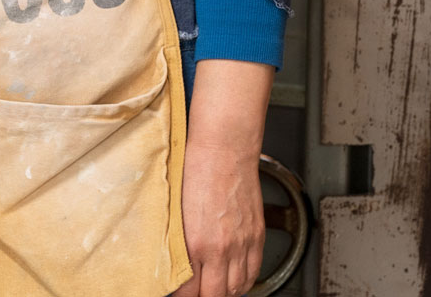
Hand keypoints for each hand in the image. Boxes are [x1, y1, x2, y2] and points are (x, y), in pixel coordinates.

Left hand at [174, 58, 274, 296]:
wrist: (224, 148)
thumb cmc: (196, 168)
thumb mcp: (176, 209)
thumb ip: (177, 240)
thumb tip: (174, 260)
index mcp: (196, 243)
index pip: (190, 291)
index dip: (181, 295)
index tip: (176, 292)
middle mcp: (222, 248)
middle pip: (215, 295)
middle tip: (194, 291)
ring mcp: (242, 243)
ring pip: (236, 288)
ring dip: (223, 291)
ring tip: (212, 287)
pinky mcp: (256, 235)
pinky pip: (254, 272)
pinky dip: (243, 281)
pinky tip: (234, 279)